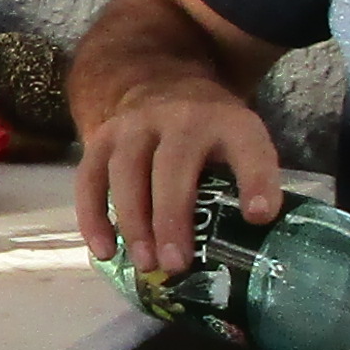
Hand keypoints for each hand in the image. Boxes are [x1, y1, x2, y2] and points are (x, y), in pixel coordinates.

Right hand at [74, 78, 279, 273]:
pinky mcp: (103, 137)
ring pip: (126, 172)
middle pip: (172, 166)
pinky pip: (90, 178)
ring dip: (133, 222)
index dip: (256, 181)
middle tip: (175, 264)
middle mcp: (180, 118)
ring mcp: (135, 125)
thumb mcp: (242, 145)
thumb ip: (251, 182)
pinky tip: (105, 251)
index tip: (259, 216)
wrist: (165, 85)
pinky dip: (93, 216)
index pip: (248, 148)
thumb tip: (255, 234)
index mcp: (228, 123)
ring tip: (145, 264)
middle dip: (172, 218)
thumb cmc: (211, 135)